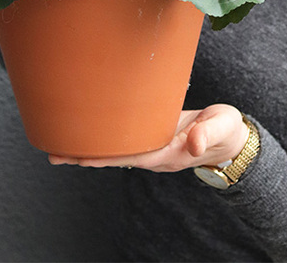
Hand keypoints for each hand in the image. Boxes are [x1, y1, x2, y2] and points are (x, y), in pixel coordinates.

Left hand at [48, 103, 248, 171]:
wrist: (230, 138)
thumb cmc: (225, 129)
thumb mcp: (223, 126)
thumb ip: (209, 133)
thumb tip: (195, 143)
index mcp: (171, 152)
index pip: (133, 155)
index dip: (108, 156)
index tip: (83, 157)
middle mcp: (157, 155)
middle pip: (117, 159)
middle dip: (87, 157)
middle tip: (56, 155)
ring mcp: (153, 150)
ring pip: (117, 154)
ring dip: (89, 152)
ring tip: (59, 150)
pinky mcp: (152, 140)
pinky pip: (123, 144)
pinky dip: (103, 142)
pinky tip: (87, 139)